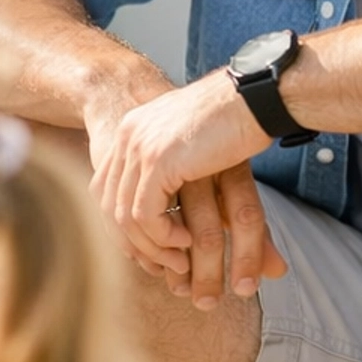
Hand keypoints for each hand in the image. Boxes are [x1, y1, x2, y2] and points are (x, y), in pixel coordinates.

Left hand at [91, 70, 287, 307]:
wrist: (253, 96)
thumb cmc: (235, 121)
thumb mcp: (192, 148)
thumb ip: (173, 177)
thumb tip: (173, 215)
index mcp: (132, 130)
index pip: (107, 190)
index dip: (125, 226)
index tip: (152, 250)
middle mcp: (128, 136)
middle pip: (109, 204)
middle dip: (134, 243)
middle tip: (163, 265)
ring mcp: (139, 146)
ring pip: (125, 216)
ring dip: (151, 247)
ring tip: (180, 260)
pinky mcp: (158, 160)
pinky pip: (145, 215)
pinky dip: (164, 236)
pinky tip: (187, 241)